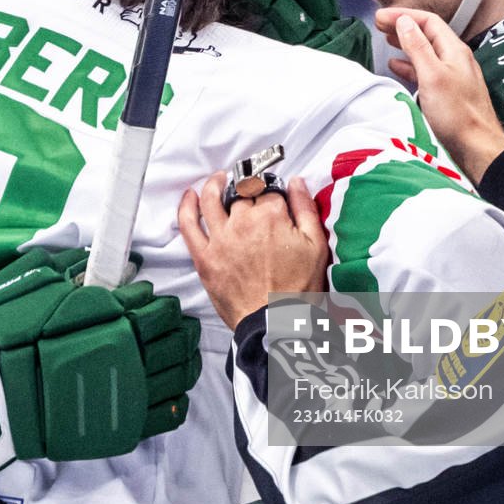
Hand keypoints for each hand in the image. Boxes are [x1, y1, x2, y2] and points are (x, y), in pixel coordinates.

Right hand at [0, 248, 201, 493]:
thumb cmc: (4, 326)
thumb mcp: (39, 279)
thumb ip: (82, 270)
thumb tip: (115, 266)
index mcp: (114, 316)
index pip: (160, 310)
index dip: (166, 307)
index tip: (162, 306)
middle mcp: (130, 353)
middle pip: (175, 342)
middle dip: (181, 332)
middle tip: (182, 329)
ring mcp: (127, 393)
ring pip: (177, 377)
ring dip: (185, 364)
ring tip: (184, 358)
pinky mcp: (119, 428)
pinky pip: (165, 416)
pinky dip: (176, 403)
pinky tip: (174, 394)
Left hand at [178, 172, 328, 328]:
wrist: (276, 323)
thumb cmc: (299, 289)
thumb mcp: (317, 245)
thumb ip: (306, 208)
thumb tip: (296, 182)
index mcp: (272, 216)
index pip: (269, 190)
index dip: (273, 193)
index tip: (275, 199)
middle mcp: (243, 222)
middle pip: (242, 193)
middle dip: (248, 189)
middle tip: (253, 194)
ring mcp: (221, 239)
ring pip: (212, 199)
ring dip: (216, 184)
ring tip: (220, 179)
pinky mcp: (205, 257)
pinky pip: (189, 224)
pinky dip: (187, 206)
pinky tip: (190, 195)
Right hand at [375, 7, 503, 183]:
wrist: (476, 147)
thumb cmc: (457, 113)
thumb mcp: (432, 75)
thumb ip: (418, 47)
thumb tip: (404, 22)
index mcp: (454, 50)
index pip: (429, 21)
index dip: (404, 15)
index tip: (380, 17)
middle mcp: (455, 60)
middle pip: (427, 34)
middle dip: (402, 26)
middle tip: (379, 24)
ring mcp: (452, 76)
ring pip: (425, 52)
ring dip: (405, 44)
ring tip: (385, 39)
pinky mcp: (447, 93)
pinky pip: (425, 71)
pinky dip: (409, 65)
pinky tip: (396, 67)